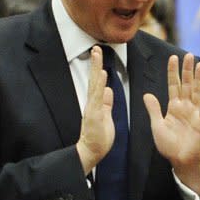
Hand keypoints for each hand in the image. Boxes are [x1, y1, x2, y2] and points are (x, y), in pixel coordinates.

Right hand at [76, 46, 114, 173]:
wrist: (91, 152)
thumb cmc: (99, 137)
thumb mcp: (105, 116)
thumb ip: (106, 103)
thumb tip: (108, 90)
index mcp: (96, 103)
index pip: (98, 82)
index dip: (98, 68)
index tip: (99, 54)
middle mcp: (92, 103)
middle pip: (94, 79)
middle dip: (95, 63)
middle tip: (96, 47)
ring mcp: (92, 108)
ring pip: (94, 85)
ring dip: (96, 69)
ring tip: (97, 54)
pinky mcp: (94, 116)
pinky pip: (97, 98)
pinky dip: (99, 86)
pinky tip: (102, 75)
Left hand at [143, 53, 199, 192]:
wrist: (180, 161)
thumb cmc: (169, 146)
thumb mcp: (157, 126)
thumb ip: (154, 110)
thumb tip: (147, 94)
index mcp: (174, 107)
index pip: (174, 85)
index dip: (173, 72)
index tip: (173, 58)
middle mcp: (185, 107)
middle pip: (187, 85)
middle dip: (187, 70)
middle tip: (189, 55)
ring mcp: (194, 113)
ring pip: (196, 92)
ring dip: (198, 79)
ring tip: (199, 64)